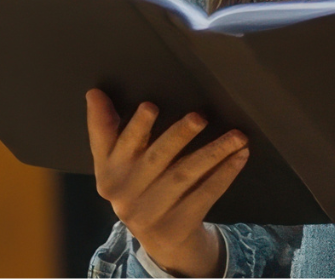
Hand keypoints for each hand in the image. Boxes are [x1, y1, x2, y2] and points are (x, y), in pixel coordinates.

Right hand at [86, 89, 248, 277]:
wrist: (159, 240)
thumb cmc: (138, 186)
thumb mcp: (117, 161)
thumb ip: (106, 127)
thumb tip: (94, 93)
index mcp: (108, 172)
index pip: (117, 146)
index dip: (134, 127)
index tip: (150, 106)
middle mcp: (124, 195)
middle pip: (156, 159)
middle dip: (178, 136)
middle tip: (199, 117)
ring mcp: (150, 214)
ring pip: (185, 176)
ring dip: (213, 153)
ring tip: (237, 136)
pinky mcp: (177, 226)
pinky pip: (204, 195)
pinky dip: (224, 175)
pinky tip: (240, 157)